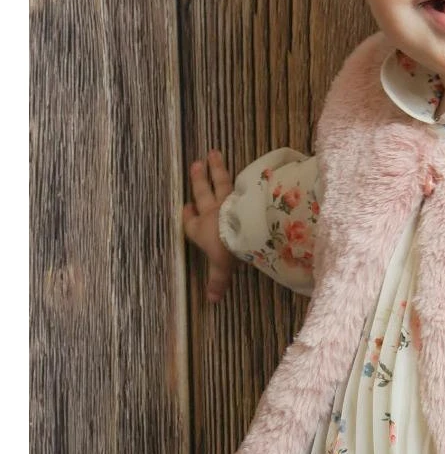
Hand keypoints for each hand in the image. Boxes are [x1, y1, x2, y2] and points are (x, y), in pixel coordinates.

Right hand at [181, 150, 234, 302]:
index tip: (186, 204)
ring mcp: (229, 199)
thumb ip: (218, 280)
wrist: (243, 228)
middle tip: (196, 164)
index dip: (189, 214)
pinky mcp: (245, 191)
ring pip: (221, 181)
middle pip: (203, 193)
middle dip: (199, 180)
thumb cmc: (227, 248)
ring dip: (217, 169)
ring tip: (214, 153)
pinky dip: (243, 173)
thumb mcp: (222, 267)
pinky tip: (248, 165)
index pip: (191, 221)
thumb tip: (212, 300)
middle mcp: (213, 211)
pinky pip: (243, 180)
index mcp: (202, 228)